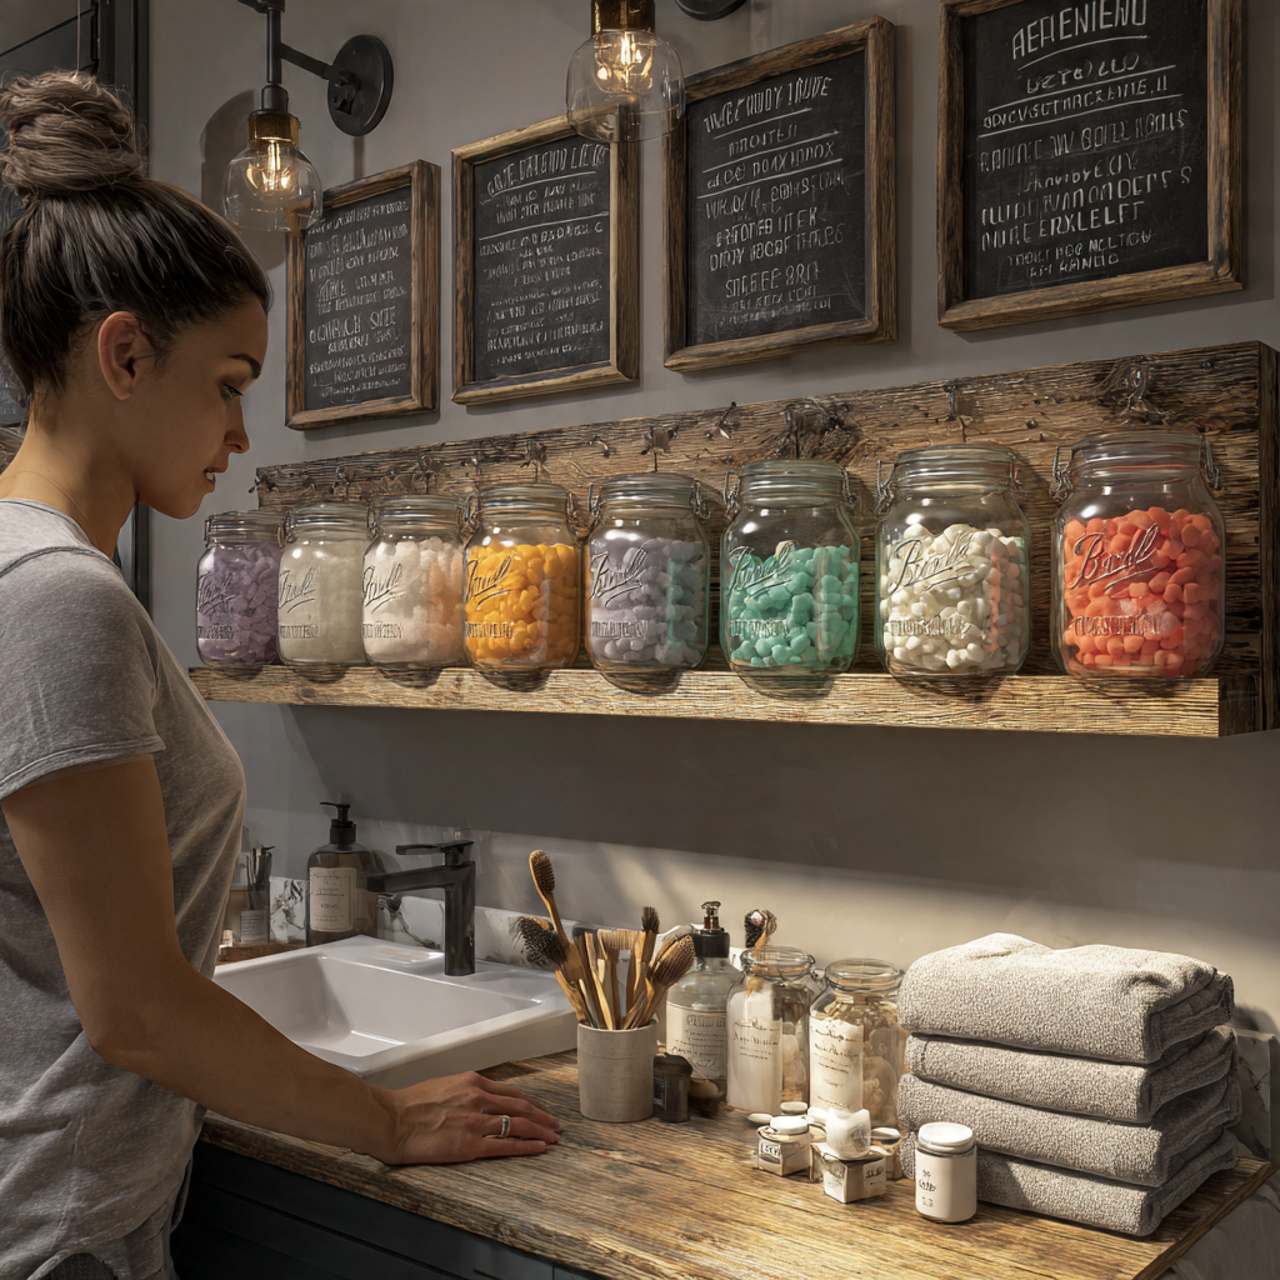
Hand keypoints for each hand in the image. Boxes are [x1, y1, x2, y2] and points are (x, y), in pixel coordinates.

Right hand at [375, 1071, 562, 1164]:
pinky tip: (539, 1148)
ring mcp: (476, 1121)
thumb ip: (465, 1092)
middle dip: (542, 1116)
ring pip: (519, 1124)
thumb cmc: (410, 1105)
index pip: (511, 1093)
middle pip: (521, 1106)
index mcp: (472, 1083)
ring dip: (541, 1131)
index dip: (529, 1103)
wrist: (392, 1120)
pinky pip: (506, 1145)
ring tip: (554, 1137)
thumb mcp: (444, 1086)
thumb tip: (478, 1100)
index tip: (539, 1110)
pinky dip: (526, 1146)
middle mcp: (478, 1098)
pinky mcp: (470, 1144)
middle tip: (555, 1124)